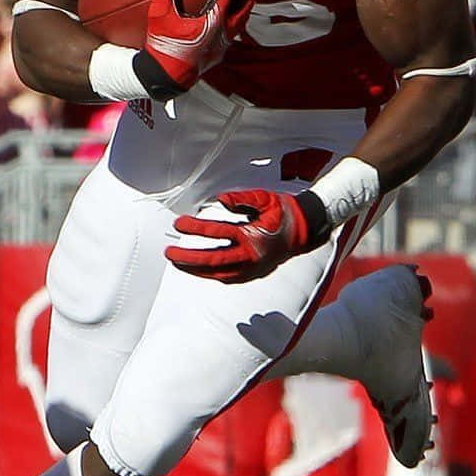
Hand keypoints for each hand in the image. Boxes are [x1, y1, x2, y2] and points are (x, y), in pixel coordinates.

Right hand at [141, 0, 248, 90]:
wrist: (166, 78)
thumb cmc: (163, 48)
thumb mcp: (159, 14)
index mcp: (216, 20)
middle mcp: (226, 31)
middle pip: (247, 2)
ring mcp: (225, 42)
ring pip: (243, 16)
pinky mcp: (220, 50)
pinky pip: (233, 26)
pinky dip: (234, 12)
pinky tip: (224, 9)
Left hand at [167, 189, 329, 282]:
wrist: (305, 230)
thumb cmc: (283, 212)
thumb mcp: (264, 198)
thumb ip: (241, 198)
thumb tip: (219, 199)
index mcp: (252, 236)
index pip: (217, 233)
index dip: (195, 228)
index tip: (179, 223)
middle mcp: (251, 256)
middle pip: (212, 260)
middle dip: (188, 258)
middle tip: (169, 253)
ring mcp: (252, 269)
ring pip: (218, 274)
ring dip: (196, 270)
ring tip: (178, 264)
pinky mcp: (253, 274)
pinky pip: (228, 277)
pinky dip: (211, 275)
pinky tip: (199, 270)